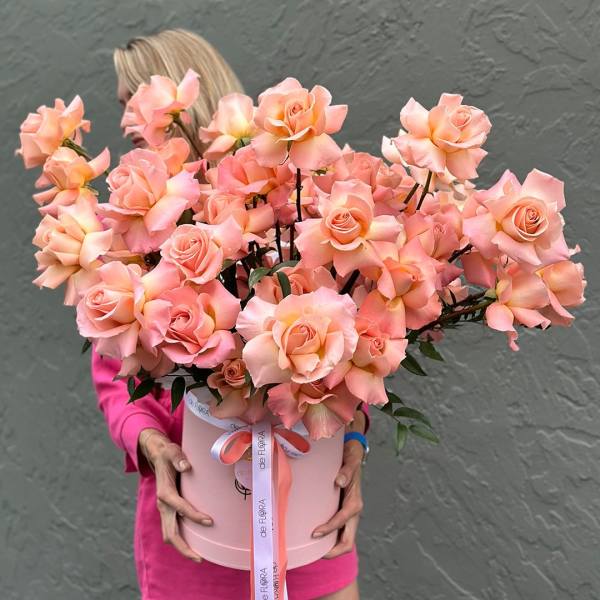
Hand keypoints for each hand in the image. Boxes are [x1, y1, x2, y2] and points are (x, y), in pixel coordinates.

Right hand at [138, 428, 212, 561]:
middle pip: (169, 533)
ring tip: (199, 556)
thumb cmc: (168, 454)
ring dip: (182, 547)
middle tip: (200, 558)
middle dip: (184, 547)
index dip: (194, 516)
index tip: (210, 521)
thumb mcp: (172, 452)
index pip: (181, 508)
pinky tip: (195, 542)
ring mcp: (164, 509)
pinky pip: (173, 529)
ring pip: (169, 534)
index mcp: (164, 492)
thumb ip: (178, 459)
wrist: (157, 455)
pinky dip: (182, 539)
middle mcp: (162, 504)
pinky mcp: (168, 510)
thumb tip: (186, 466)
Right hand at [312, 411, 364, 557]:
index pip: (346, 543)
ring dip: (334, 523)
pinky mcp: (353, 469)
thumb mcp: (330, 495)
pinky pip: (348, 475)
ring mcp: (355, 490)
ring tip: (317, 530)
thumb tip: (297, 522)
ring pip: (350, 511)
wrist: (351, 449)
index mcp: (349, 515)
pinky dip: (343, 479)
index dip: (333, 553)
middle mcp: (354, 507)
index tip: (317, 555)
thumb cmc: (338, 476)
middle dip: (331, 543)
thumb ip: (320, 507)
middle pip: (349, 536)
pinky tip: (337, 481)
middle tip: (312, 541)